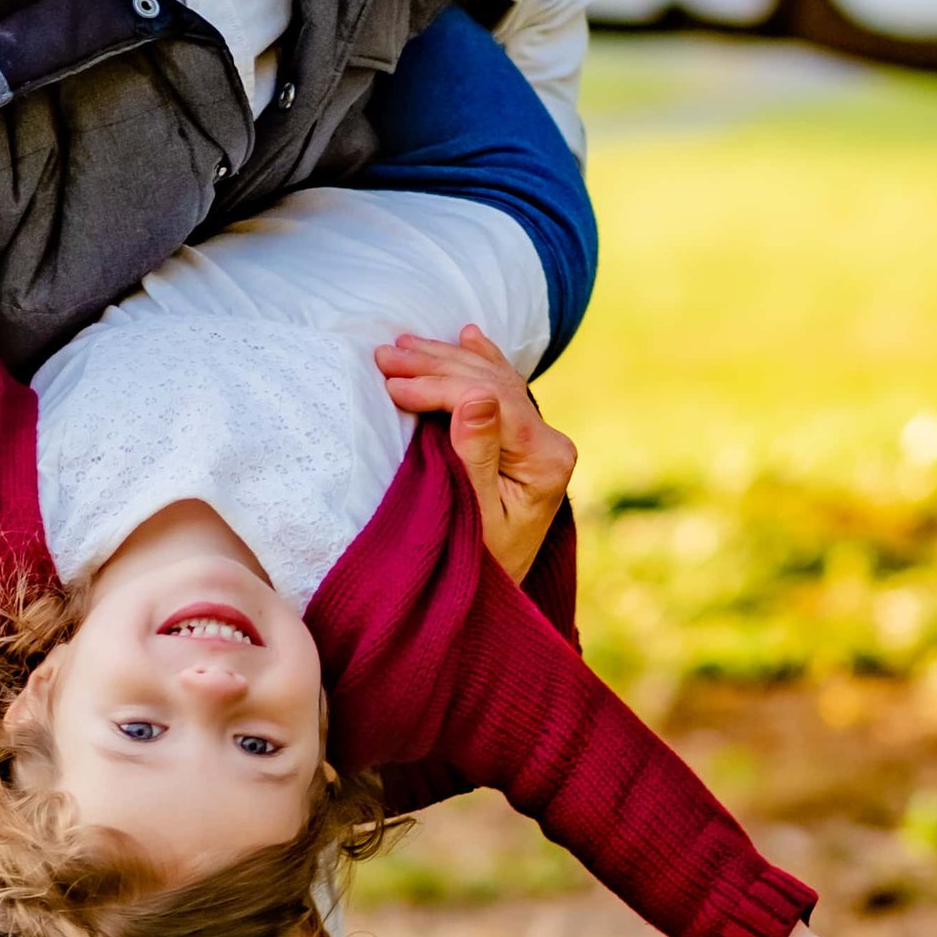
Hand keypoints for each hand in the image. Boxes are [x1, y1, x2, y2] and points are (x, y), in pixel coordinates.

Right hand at [374, 326, 575, 581]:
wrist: (494, 601)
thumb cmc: (477, 565)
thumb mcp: (472, 515)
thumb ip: (474, 454)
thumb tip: (474, 396)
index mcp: (546, 460)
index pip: (490, 401)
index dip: (438, 386)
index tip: (392, 385)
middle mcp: (551, 443)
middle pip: (492, 384)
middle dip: (435, 365)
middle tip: (385, 356)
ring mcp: (541, 440)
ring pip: (493, 380)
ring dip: (446, 360)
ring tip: (401, 346)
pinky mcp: (526, 441)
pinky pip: (502, 389)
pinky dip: (480, 362)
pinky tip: (468, 336)